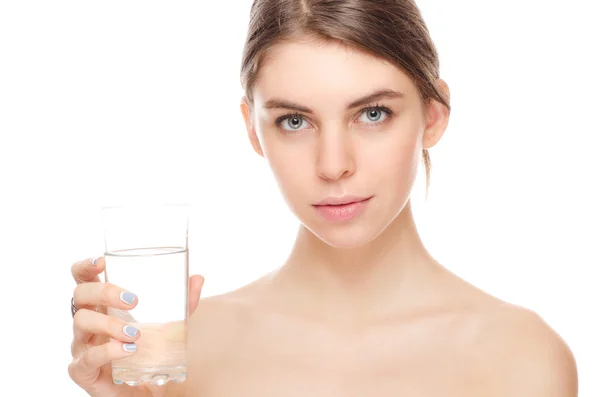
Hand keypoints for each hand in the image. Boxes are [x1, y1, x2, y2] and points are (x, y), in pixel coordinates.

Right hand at [68, 256, 203, 396]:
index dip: (85, 266)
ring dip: (109, 324)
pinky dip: (108, 352)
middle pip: (80, 295)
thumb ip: (182, 302)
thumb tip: (198, 278)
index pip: (82, 278)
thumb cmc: (147, 350)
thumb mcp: (167, 324)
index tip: (102, 262)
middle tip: (133, 300)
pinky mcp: (82, 371)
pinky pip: (87, 358)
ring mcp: (81, 346)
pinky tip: (128, 350)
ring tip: (136, 333)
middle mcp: (87, 321)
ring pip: (82, 323)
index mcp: (102, 305)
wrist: (142, 390)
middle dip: (105, 292)